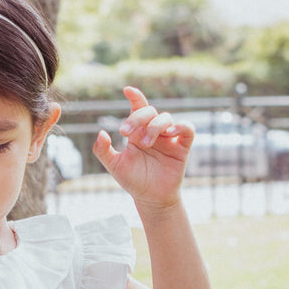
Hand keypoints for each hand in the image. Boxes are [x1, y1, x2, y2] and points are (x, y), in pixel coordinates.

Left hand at [92, 87, 193, 209]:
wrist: (150, 198)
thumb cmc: (133, 180)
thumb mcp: (114, 166)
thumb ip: (103, 151)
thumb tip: (101, 132)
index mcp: (138, 132)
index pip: (138, 109)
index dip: (135, 97)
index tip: (127, 90)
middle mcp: (154, 131)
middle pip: (149, 111)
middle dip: (138, 119)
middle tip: (126, 133)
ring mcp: (169, 137)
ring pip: (166, 118)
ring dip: (154, 127)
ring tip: (146, 144)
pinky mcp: (182, 146)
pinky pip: (188, 129)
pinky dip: (181, 126)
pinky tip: (171, 132)